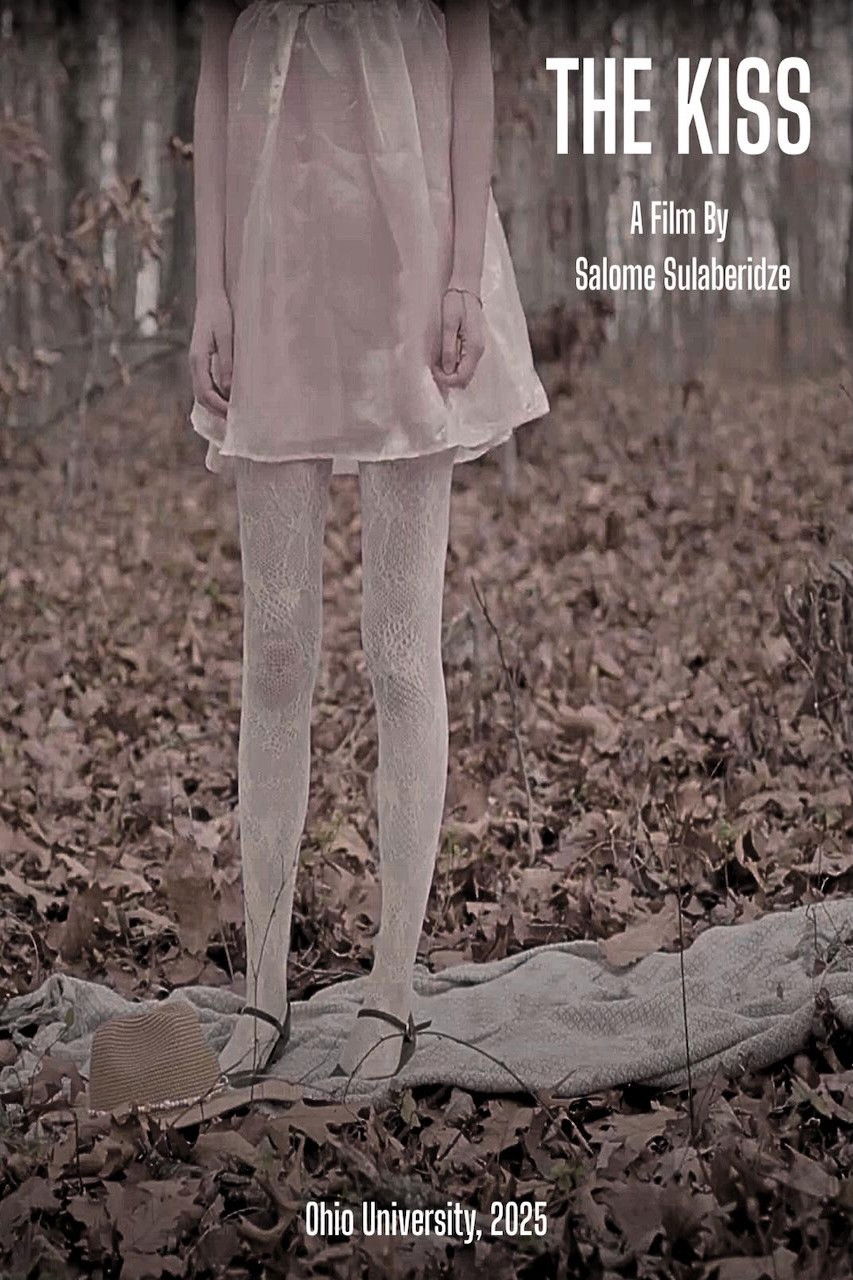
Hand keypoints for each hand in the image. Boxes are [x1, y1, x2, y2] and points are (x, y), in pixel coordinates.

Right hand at [189, 291, 232, 417]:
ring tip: (235, 414)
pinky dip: (216, 395)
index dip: (219, 407)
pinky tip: (230, 398)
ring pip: (203, 392)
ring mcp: (197, 363)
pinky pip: (206, 384)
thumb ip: (227, 362)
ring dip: (216, 405)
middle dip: (217, 411)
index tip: (235, 416)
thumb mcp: (226, 337)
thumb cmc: (220, 314)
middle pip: (202, 397)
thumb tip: (228, 389)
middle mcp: (194, 364)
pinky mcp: (202, 361)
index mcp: (198, 360)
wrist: (210, 297)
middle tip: (236, 422)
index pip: (206, 393)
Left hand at [431, 288, 484, 389]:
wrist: (467, 288)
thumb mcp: (449, 324)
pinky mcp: (474, 346)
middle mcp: (479, 352)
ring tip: (438, 362)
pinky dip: (455, 366)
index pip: (462, 376)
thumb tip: (447, 370)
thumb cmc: (457, 302)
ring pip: (465, 373)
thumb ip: (449, 348)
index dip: (446, 379)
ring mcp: (478, 350)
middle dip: (448, 378)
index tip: (434, 370)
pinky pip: (465, 364)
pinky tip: (444, 358)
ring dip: (451, 373)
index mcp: (474, 348)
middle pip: (465, 379)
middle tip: (434, 367)